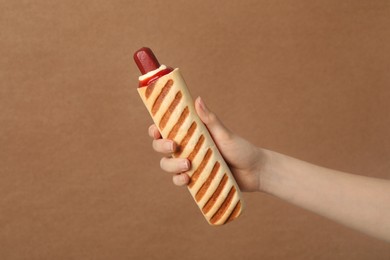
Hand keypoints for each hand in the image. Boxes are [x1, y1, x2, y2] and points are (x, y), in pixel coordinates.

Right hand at [148, 97, 262, 191]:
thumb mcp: (224, 133)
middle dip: (161, 146)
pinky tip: (187, 179)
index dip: (156, 129)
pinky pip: (178, 180)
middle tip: (174, 146)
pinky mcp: (194, 179)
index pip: (166, 128)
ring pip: (167, 164)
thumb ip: (209, 119)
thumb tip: (197, 99)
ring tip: (188, 165)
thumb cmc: (240, 148)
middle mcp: (187, 147)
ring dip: (171, 165)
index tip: (156, 130)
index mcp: (191, 133)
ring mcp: (189, 164)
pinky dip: (179, 180)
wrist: (254, 172)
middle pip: (161, 146)